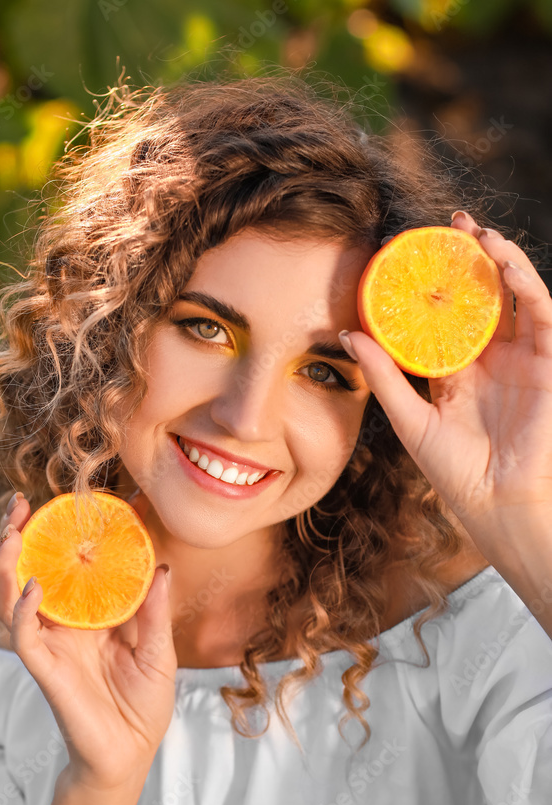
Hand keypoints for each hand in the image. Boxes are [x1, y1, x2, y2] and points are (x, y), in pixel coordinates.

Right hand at [0, 491, 176, 793]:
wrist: (131, 755)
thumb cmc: (144, 706)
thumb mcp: (160, 652)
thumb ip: (154, 611)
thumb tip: (161, 565)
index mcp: (90, 617)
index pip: (69, 567)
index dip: (63, 536)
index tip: (71, 503)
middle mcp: (64, 625)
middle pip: (31, 572)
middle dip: (19, 538)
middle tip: (20, 504)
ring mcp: (50, 645)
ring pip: (13, 597)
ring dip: (7, 564)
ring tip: (10, 534)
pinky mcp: (44, 669)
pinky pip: (23, 635)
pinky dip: (22, 609)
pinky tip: (32, 586)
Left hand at [342, 210, 551, 546]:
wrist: (496, 504)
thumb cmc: (454, 472)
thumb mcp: (410, 419)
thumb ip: (384, 376)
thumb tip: (349, 335)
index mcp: (458, 369)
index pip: (446, 314)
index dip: (434, 283)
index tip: (411, 252)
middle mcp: (491, 357)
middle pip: (482, 295)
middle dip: (470, 257)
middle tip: (450, 224)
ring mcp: (522, 358)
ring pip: (514, 295)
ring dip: (499, 259)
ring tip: (475, 232)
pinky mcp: (548, 363)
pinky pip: (542, 312)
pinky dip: (526, 283)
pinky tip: (502, 261)